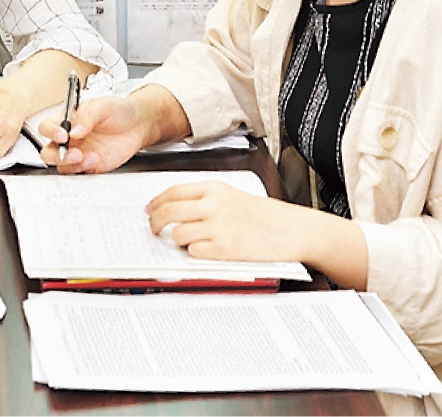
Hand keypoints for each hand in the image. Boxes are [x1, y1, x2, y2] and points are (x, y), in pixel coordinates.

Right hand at [38, 94, 150, 173]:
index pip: (47, 127)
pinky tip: (96, 158)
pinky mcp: (89, 165)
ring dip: (71, 163)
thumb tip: (74, 129)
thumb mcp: (104, 106)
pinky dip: (83, 168)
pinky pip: (78, 172)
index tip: (63, 134)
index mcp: (67, 120)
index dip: (50, 132)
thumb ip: (88, 116)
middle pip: (49, 151)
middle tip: (73, 153)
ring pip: (61, 165)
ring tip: (87, 156)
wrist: (138, 125)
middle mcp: (69, 138)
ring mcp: (78, 153)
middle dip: (56, 155)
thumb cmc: (119, 111)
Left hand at [145, 181, 312, 262]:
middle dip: (155, 223)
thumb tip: (172, 206)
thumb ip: (204, 198)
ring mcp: (219, 227)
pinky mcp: (226, 248)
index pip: (172, 192)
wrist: (292, 229)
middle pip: (168, 212)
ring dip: (177, 240)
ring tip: (186, 241)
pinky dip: (194, 253)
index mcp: (214, 188)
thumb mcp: (231, 195)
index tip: (149, 210)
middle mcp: (214, 205)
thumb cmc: (263, 215)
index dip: (155, 202)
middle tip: (154, 229)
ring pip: (178, 234)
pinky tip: (204, 250)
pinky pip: (194, 252)